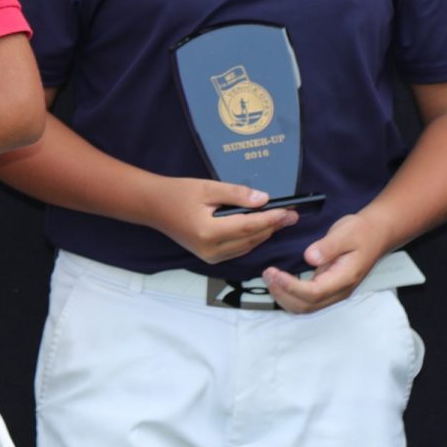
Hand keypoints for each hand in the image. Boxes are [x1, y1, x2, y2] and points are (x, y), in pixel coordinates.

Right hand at [143, 177, 298, 264]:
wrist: (153, 207)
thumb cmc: (178, 193)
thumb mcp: (206, 188)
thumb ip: (236, 194)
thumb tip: (264, 199)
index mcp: (209, 232)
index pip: (248, 227)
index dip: (271, 219)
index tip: (289, 211)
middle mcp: (212, 250)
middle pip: (251, 239)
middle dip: (272, 227)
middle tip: (292, 215)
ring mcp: (211, 257)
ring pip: (247, 247)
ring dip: (265, 233)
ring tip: (282, 220)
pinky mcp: (211, 258)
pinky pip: (239, 250)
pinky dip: (252, 239)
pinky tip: (262, 228)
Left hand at [263, 211, 389, 313]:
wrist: (376, 234)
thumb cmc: (361, 232)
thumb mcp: (345, 233)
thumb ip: (328, 246)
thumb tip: (310, 257)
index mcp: (344, 278)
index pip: (314, 292)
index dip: (291, 286)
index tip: (275, 273)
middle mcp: (339, 291)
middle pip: (307, 305)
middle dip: (283, 293)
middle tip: (268, 274)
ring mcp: (334, 292)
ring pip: (305, 307)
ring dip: (284, 297)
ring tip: (269, 278)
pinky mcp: (328, 289)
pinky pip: (306, 301)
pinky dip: (289, 296)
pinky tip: (279, 282)